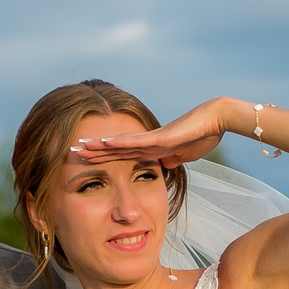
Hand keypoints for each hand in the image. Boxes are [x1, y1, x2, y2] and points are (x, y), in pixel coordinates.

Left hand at [76, 98, 236, 168]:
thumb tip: (160, 167)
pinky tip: (102, 143)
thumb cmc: (203, 135)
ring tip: (78, 147)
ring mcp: (152, 138)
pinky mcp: (160, 137)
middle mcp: (147, 142)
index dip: (103, 158)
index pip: (122, 156)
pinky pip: (135, 142)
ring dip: (98, 146)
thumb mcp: (183, 155)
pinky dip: (118, 143)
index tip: (84, 161)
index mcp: (152, 149)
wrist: (217, 120)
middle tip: (70, 151)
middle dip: (92, 151)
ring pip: (119, 143)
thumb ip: (170, 159)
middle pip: (114, 148)